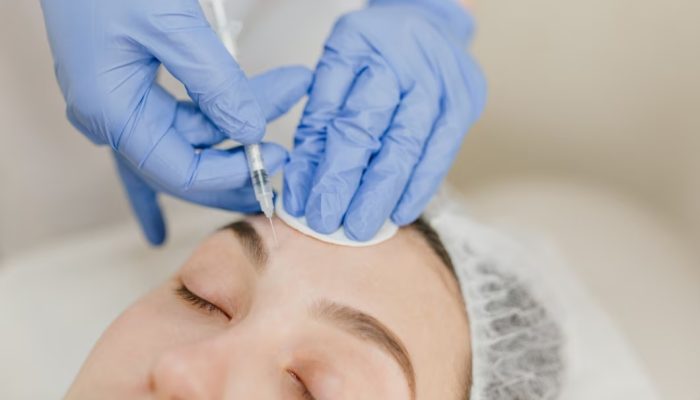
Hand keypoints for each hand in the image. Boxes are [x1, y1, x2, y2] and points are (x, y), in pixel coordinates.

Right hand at [40, 0, 310, 243]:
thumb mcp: (170, 26)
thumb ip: (215, 82)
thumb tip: (252, 131)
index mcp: (109, 113)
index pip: (178, 170)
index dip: (229, 173)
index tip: (274, 157)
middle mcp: (111, 117)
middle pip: (186, 158)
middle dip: (239, 154)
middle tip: (285, 151)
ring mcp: (120, 101)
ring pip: (192, 128)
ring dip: (238, 114)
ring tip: (287, 87)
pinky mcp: (131, 83)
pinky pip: (182, 108)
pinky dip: (219, 100)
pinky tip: (253, 92)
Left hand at [283, 0, 486, 240]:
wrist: (430, 23)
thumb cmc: (375, 53)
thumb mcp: (336, 71)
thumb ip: (320, 121)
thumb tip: (303, 185)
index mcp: (358, 45)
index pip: (333, 113)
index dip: (317, 163)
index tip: (303, 202)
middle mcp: (402, 61)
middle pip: (369, 131)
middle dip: (345, 184)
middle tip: (327, 222)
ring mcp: (438, 82)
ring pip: (405, 148)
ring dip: (380, 195)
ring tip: (359, 227)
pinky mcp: (463, 103)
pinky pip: (440, 154)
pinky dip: (418, 187)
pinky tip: (399, 212)